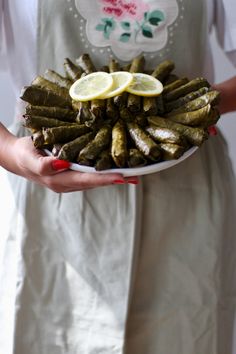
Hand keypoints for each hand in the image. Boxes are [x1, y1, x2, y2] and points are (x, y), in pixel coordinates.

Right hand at [1, 130, 137, 192]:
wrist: (17, 158)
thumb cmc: (23, 154)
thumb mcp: (29, 157)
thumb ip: (43, 164)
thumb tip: (62, 165)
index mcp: (58, 180)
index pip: (85, 179)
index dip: (104, 179)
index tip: (122, 177)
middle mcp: (66, 183)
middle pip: (94, 182)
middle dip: (115, 180)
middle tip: (136, 177)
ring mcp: (70, 181)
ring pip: (94, 180)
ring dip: (113, 178)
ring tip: (133, 176)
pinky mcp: (71, 176)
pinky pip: (90, 176)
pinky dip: (104, 174)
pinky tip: (117, 171)